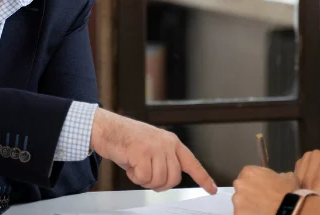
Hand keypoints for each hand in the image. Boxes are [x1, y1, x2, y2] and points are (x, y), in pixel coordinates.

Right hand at [90, 108, 217, 193]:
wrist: (107, 128)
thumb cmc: (127, 140)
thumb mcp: (152, 147)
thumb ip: (164, 160)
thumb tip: (168, 180)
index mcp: (172, 142)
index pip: (192, 163)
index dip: (203, 178)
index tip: (212, 189)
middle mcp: (166, 143)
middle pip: (173, 179)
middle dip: (159, 184)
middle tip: (146, 176)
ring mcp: (155, 147)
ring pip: (159, 180)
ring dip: (145, 180)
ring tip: (136, 167)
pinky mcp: (141, 152)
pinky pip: (144, 178)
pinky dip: (135, 177)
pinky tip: (130, 166)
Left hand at [232, 166, 298, 214]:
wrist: (286, 210)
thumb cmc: (287, 192)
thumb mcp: (288, 178)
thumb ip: (279, 175)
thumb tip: (280, 177)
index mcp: (249, 172)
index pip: (247, 175)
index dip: (256, 182)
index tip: (263, 188)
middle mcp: (239, 184)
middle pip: (242, 189)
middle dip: (250, 194)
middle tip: (262, 200)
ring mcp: (237, 200)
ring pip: (240, 203)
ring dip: (248, 205)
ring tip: (261, 209)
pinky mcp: (237, 213)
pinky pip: (241, 213)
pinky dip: (248, 214)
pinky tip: (259, 214)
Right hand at [294, 150, 319, 198]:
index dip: (317, 190)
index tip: (317, 200)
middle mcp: (317, 155)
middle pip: (308, 177)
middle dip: (309, 191)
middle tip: (312, 203)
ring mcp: (307, 158)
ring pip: (299, 178)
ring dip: (302, 190)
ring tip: (308, 200)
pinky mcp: (301, 163)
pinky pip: (295, 177)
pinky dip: (298, 186)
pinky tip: (304, 194)